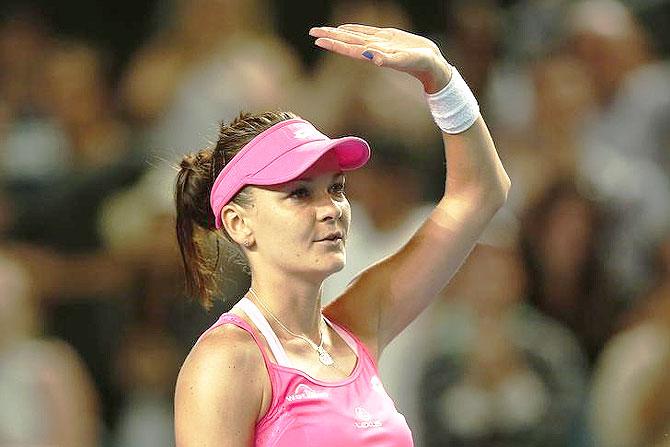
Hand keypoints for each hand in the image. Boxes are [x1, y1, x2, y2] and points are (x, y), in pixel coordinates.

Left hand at [309, 24, 451, 92]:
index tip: (318, 40)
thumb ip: (389, 60)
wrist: (432, 65)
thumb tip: (372, 58)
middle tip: (312, 32)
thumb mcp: (405, 60)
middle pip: (346, 41)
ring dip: (338, 33)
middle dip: (329, 36)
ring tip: (323, 30)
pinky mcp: (387, 37)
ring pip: (354, 36)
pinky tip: (345, 28)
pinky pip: (365, 31)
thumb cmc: (420, 65)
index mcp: (374, 54)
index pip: (349, 47)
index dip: (333, 43)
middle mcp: (373, 49)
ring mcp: (379, 43)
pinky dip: (353, 29)